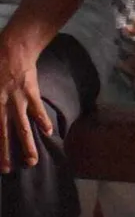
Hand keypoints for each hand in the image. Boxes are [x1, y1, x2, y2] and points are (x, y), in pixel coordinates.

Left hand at [0, 36, 50, 173]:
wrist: (12, 46)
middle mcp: (3, 103)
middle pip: (3, 133)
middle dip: (4, 152)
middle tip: (7, 170)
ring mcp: (18, 99)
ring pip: (23, 126)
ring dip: (27, 145)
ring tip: (32, 161)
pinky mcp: (31, 92)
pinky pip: (37, 110)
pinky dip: (43, 121)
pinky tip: (48, 132)